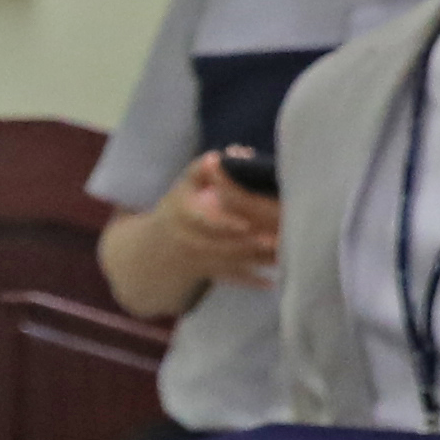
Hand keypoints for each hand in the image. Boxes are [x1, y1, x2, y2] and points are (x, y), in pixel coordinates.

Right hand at [153, 153, 284, 292]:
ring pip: (230, 263)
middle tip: (276, 242)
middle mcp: (188, 240)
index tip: (247, 224)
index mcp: (182, 214)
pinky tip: (272, 283)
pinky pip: (231, 279)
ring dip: (256, 262)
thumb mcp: (184, 184)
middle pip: (220, 245)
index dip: (225, 224)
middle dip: (248, 245)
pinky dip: (251, 282)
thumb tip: (222, 156)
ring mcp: (199, 259)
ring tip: (283, 257)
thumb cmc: (180, 204)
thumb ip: (202, 170)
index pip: (203, 221)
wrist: (156, 245)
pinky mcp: (210, 271)